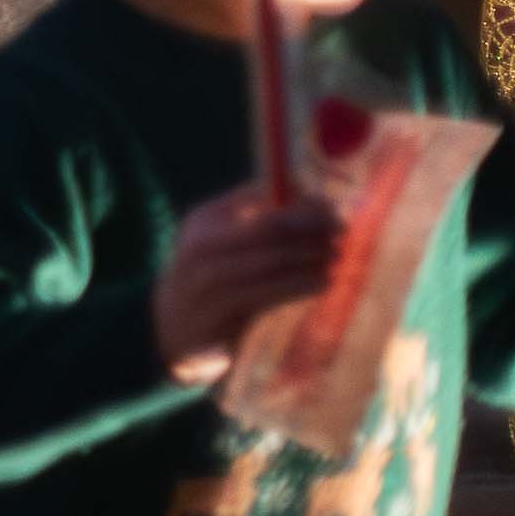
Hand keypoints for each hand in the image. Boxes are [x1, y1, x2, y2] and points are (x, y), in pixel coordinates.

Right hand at [157, 184, 340, 383]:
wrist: (173, 327)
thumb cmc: (208, 274)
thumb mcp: (219, 236)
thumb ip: (251, 211)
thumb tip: (301, 188)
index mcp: (204, 221)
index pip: (260, 203)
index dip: (302, 206)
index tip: (331, 209)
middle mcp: (202, 248)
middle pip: (268, 232)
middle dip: (311, 230)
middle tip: (341, 233)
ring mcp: (208, 281)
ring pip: (271, 263)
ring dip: (310, 259)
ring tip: (335, 257)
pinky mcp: (221, 313)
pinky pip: (268, 295)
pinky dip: (299, 287)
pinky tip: (322, 283)